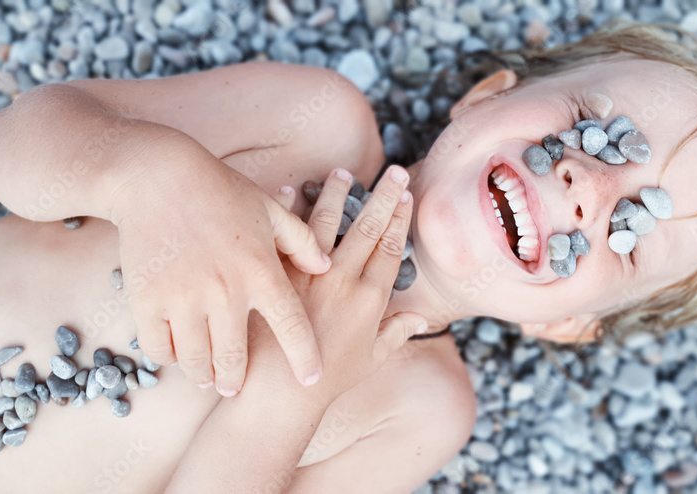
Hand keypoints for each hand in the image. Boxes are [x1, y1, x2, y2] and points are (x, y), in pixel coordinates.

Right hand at [110, 151, 332, 395]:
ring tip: (207, 378)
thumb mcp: (268, 210)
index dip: (304, 357)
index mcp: (260, 270)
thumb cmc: (219, 190)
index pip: (291, 327)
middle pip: (235, 359)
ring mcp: (184, 298)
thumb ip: (301, 241)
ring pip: (196, 361)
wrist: (157, 177)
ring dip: (203, 376)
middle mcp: (225, 290)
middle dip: (236, 381)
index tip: (311, 378)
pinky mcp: (148, 300)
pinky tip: (176, 354)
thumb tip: (326, 266)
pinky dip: (169, 357)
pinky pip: (160, 348)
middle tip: (234, 386)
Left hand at [256, 164, 428, 404]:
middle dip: (384, 197)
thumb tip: (419, 318)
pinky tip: (292, 189)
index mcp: (370, 300)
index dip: (400, 219)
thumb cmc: (328, 382)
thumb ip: (395, 333)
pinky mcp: (277, 277)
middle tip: (395, 171)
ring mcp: (308, 276)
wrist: (278, 394)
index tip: (407, 196)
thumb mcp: (371, 360)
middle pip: (367, 228)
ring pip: (326, 223)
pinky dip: (288, 211)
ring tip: (343, 172)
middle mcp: (342, 282)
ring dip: (337, 194)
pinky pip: (285, 235)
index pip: (390, 247)